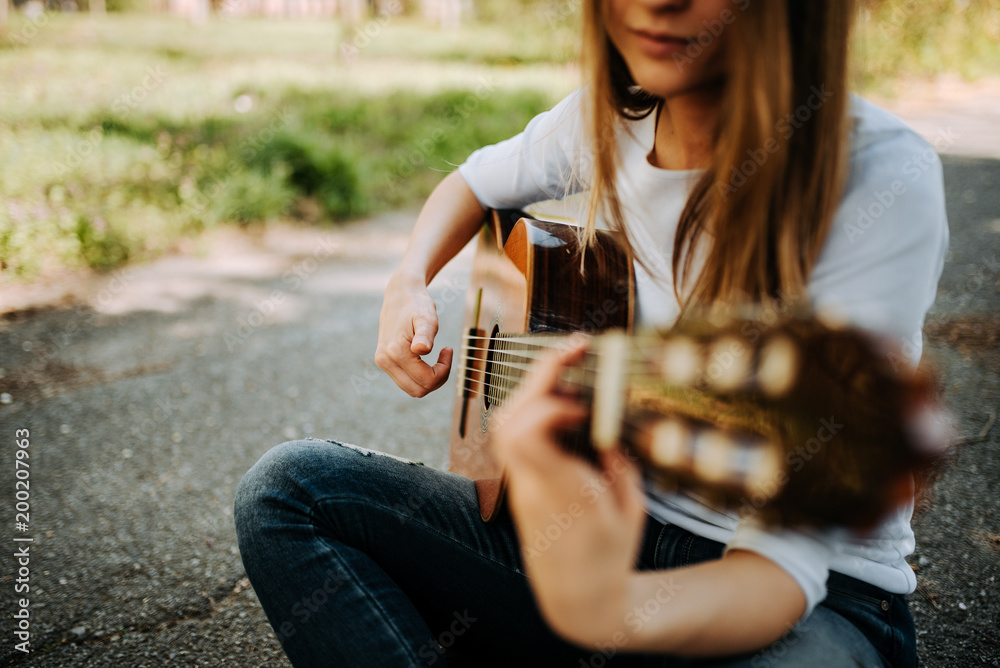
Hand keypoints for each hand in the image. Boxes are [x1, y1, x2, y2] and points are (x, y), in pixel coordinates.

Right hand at [374, 271, 452, 396]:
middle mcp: (385, 361)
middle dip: (437, 379)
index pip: (426, 380)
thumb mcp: (427, 316)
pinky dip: (420, 376)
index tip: (448, 349)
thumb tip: (422, 350)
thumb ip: (425, 334)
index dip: (443, 371)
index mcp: (395, 352)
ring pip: (412, 389)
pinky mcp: (384, 362)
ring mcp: (383, 363)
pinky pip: (406, 381)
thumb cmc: (417, 304)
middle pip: (418, 390)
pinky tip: (427, 359)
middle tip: (445, 356)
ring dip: (429, 379)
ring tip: (438, 358)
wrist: (399, 294)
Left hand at [493, 339, 647, 646]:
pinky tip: (564, 400)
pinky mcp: (519, 486)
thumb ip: (620, 463)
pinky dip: (535, 409)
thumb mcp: (632, 510)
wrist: (577, 598)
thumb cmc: (612, 556)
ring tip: (570, 370)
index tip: (586, 402)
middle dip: (538, 376)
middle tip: (575, 347)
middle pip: (508, 421)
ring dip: (533, 390)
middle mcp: (532, 488)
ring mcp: (520, 487)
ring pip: (504, 424)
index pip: (528, 435)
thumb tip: (607, 423)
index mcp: (563, 495)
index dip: (550, 404)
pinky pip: (514, 436)